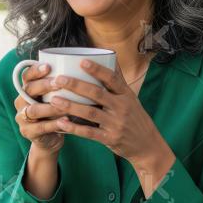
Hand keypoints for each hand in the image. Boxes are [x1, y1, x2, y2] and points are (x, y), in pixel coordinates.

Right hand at [13, 62, 68, 155]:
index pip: (27, 75)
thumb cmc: (57, 112)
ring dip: (50, 107)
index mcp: (28, 88)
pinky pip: (41, 127)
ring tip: (65, 105)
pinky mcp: (28, 132)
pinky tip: (66, 120)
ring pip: (33, 109)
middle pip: (29, 90)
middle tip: (59, 83)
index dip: (36, 70)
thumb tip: (85, 67)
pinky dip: (54, 123)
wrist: (51, 138)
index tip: (49, 66)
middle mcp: (21, 101)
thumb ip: (63, 84)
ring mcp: (22, 117)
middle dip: (44, 85)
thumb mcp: (58, 97)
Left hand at [48, 59, 175, 193]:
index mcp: (126, 95)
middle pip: (97, 93)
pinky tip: (61, 123)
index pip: (112, 79)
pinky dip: (75, 128)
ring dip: (71, 106)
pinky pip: (90, 132)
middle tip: (58, 79)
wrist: (148, 146)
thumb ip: (118, 80)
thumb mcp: (131, 98)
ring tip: (54, 100)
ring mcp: (116, 124)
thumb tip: (111, 56)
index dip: (97, 69)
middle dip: (76, 85)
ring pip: (90, 113)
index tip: (81, 61)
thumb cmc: (135, 118)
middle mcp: (121, 107)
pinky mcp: (110, 139)